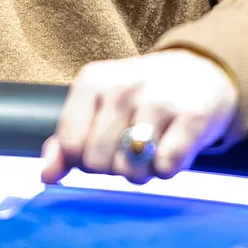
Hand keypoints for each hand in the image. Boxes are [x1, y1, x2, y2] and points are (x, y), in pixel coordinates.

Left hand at [39, 48, 238, 184]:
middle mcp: (123, 87)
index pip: (70, 145)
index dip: (82, 160)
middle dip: (112, 167)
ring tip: (150, 149)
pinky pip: (166, 167)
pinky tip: (172, 147)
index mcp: (93, 80)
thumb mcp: (98, 105)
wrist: (200, 72)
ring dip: (140, 172)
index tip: (99, 147)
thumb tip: (47, 175)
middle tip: (128, 149)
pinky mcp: (192, 116)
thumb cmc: (140, 95)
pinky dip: (168, 169)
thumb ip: (67, 139)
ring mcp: (158, 100)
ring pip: (131, 169)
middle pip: (98, 162)